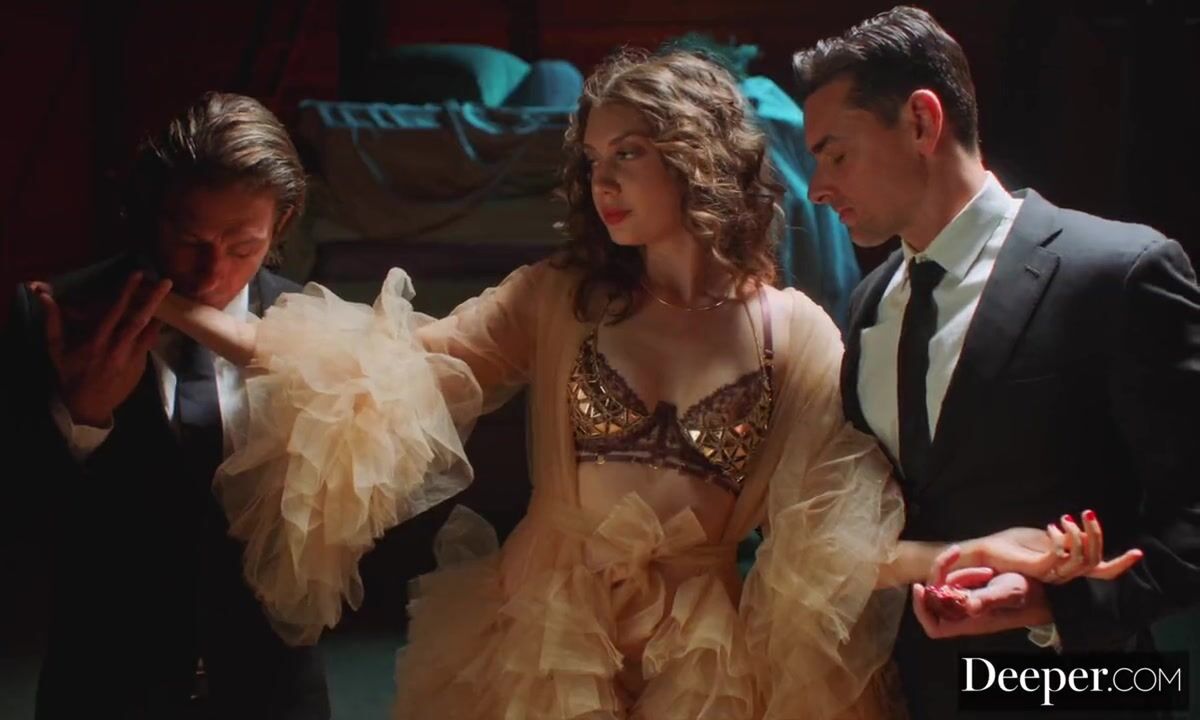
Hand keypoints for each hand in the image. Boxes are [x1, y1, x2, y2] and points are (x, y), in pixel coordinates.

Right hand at [34, 272, 172, 425]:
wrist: (88, 405)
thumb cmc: (70, 374)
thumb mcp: (56, 349)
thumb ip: (52, 321)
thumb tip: (44, 296)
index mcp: (96, 341)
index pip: (114, 311)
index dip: (126, 292)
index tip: (137, 275)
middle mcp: (117, 348)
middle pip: (139, 320)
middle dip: (153, 299)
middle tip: (167, 282)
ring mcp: (133, 357)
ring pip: (150, 331)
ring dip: (160, 312)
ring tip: (171, 295)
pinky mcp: (141, 365)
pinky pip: (150, 342)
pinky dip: (156, 328)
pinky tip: (163, 316)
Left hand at [914, 572, 1052, 638]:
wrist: (1045, 589)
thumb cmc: (1029, 595)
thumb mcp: (1009, 593)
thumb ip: (988, 599)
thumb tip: (967, 606)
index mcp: (970, 622)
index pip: (934, 627)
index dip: (922, 610)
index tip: (920, 587)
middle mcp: (966, 615)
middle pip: (935, 600)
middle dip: (941, 577)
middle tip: (953, 557)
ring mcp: (969, 603)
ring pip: (947, 587)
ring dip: (959, 573)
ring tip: (987, 571)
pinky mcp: (975, 592)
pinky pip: (959, 581)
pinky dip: (966, 571)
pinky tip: (986, 570)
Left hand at [956, 511, 1141, 584]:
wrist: (985, 551)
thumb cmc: (1012, 543)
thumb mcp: (1045, 536)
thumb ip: (1065, 537)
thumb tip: (1080, 530)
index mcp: (1067, 567)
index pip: (1100, 571)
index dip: (1121, 564)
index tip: (1138, 552)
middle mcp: (1062, 574)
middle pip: (1095, 561)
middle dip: (1096, 534)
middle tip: (1086, 513)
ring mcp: (1050, 574)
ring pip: (1081, 560)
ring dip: (1077, 534)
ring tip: (1065, 518)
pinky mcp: (1037, 569)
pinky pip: (1060, 556)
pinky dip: (1061, 538)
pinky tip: (1052, 526)